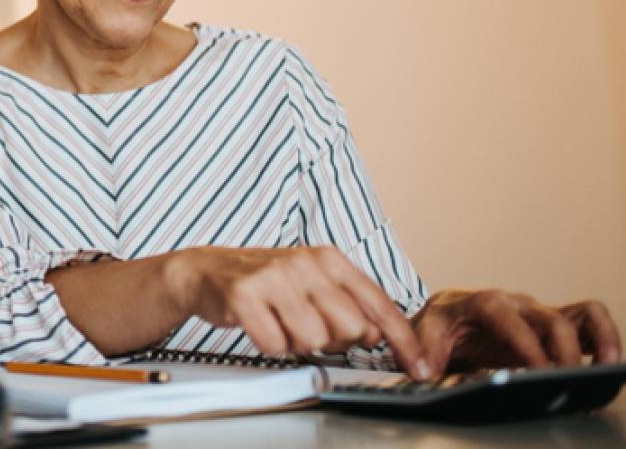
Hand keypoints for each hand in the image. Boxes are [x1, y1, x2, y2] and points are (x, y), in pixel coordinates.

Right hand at [166, 246, 430, 377]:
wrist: (207, 271)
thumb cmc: (266, 282)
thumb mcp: (313, 284)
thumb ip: (350, 305)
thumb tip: (378, 334)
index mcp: (329, 259)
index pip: (379, 305)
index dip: (403, 340)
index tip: (419, 366)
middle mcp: (305, 263)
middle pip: (350, 329)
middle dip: (333, 340)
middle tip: (307, 327)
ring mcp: (274, 277)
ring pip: (313, 340)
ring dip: (296, 343)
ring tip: (280, 323)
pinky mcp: (244, 295)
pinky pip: (274, 344)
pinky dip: (270, 344)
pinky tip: (261, 325)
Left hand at [411, 290, 620, 374]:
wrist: (449, 316)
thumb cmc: (441, 324)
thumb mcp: (425, 333)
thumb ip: (426, 349)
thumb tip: (426, 370)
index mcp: (483, 302)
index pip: (506, 316)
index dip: (525, 342)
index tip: (538, 369)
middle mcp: (517, 304)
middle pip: (550, 318)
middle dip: (562, 350)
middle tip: (568, 380)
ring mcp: (539, 313)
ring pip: (580, 313)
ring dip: (599, 336)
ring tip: (609, 364)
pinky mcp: (555, 325)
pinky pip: (588, 322)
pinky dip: (604, 336)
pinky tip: (610, 362)